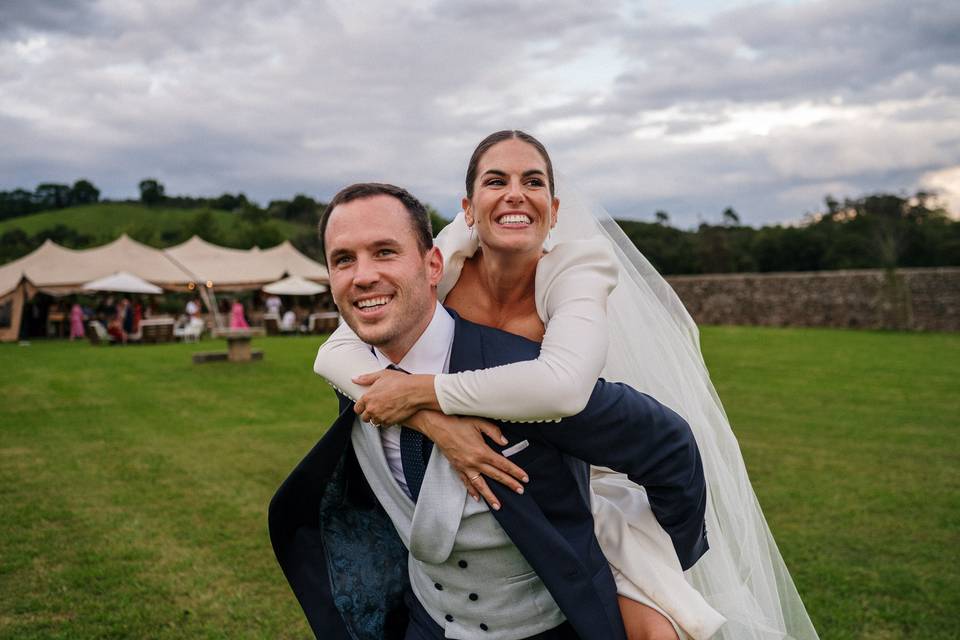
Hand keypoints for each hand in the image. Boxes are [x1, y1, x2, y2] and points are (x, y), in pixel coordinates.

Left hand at [353, 370, 436, 425]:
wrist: (414, 392)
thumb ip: (366, 378)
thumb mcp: (382, 375)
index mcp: (367, 397)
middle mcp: (372, 409)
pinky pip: (384, 425)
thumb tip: (354, 379)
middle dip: (369, 414)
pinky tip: (391, 414)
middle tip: (376, 408)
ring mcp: (380, 417)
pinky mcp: (389, 422)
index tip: (365, 406)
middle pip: (365, 417)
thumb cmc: (400, 382)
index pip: (357, 408)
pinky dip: (386, 421)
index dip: (361, 407)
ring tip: (384, 411)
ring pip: (374, 422)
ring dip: (377, 418)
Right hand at [406, 410, 528, 509]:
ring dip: (490, 496)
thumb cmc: (459, 423)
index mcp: (482, 451)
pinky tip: (477, 498)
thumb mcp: (479, 422)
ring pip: (480, 485)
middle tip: (520, 491)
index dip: (515, 472)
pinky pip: (466, 482)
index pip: (503, 464)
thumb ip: (494, 432)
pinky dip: (472, 491)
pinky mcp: (457, 468)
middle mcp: (474, 462)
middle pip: (495, 476)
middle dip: (509, 484)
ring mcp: (465, 467)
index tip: (524, 478)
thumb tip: (505, 443)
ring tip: (498, 506)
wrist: (438, 426)